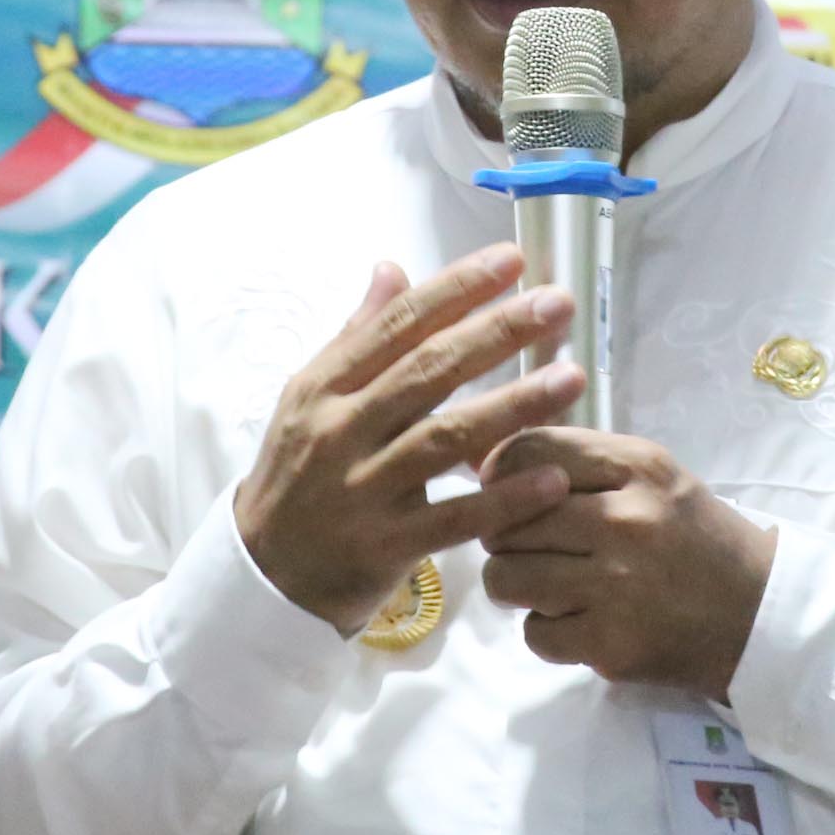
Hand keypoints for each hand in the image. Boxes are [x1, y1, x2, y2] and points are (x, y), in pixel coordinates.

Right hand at [234, 248, 588, 635]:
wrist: (263, 573)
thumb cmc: (298, 475)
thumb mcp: (309, 399)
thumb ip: (357, 336)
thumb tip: (392, 269)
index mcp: (325, 387)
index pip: (398, 326)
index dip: (456, 289)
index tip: (511, 261)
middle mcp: (341, 430)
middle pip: (428, 371)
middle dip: (497, 333)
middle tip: (557, 305)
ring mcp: (363, 489)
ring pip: (445, 438)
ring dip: (512, 406)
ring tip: (570, 379)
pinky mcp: (384, 545)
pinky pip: (453, 519)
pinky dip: (503, 499)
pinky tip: (551, 478)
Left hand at [476, 429, 779, 698]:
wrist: (761, 614)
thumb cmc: (696, 538)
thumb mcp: (653, 476)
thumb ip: (580, 462)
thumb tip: (487, 465)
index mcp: (637, 467)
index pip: (528, 452)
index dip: (500, 474)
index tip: (504, 492)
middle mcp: (625, 521)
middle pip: (507, 522)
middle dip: (506, 539)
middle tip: (532, 549)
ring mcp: (617, 586)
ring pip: (507, 579)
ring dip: (517, 585)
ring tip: (548, 586)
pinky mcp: (612, 644)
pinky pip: (534, 633)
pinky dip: (548, 631)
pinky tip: (580, 620)